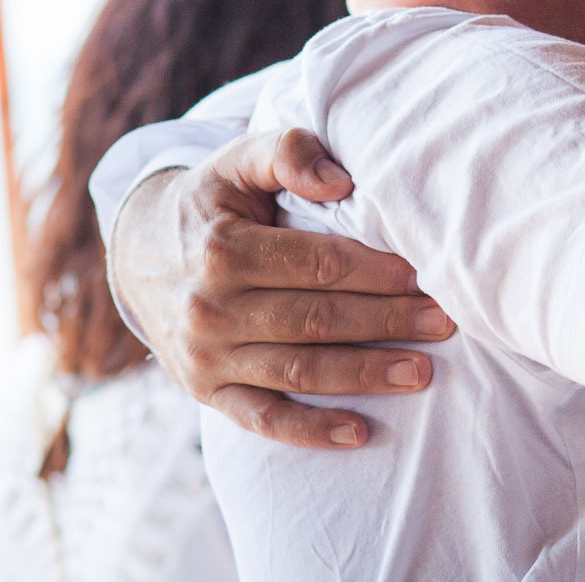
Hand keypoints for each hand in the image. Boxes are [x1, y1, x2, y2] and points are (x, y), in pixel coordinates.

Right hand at [110, 127, 456, 448]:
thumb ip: (288, 151)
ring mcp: (206, 356)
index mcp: (222, 248)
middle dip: (387, 322)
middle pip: (316, 319)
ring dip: (365, 374)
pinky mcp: (206, 391)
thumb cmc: (212, 202)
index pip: (317, 265)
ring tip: (422, 371)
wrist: (138, 253)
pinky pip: (262, 418)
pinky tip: (359, 433)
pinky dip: (310, 430)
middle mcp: (210, 307)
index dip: (374, 272)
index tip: (423, 275)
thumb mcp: (239, 160)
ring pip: (298, 369)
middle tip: (445, 323)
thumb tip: (342, 182)